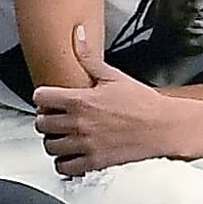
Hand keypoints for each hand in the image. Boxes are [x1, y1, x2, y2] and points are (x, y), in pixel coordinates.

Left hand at [32, 25, 168, 176]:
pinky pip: (64, 168)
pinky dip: (64, 162)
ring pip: (49, 146)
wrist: (162, 127)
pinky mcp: (94, 163)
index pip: (40, 97)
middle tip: (55, 116)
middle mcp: (78, 124)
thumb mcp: (112, 75)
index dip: (43, 96)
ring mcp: (85, 145)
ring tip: (62, 135)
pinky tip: (71, 153)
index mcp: (80, 100)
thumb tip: (77, 35)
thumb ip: (88, 57)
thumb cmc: (141, 102)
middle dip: (46, 118)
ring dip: (53, 140)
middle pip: (41, 123)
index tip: (49, 98)